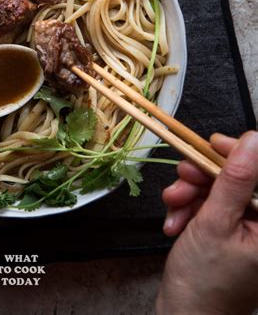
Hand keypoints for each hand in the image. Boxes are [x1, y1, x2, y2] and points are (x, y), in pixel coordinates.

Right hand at [156, 131, 257, 314]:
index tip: (211, 146)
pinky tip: (176, 224)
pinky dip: (189, 209)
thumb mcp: (216, 222)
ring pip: (217, 189)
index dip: (236, 153)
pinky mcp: (228, 231)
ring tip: (173, 210)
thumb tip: (253, 141)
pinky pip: (209, 205)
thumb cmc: (204, 281)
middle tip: (181, 181)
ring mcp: (246, 228)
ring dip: (190, 195)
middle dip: (203, 177)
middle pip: (236, 177)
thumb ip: (235, 179)